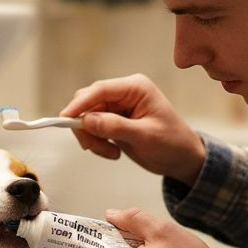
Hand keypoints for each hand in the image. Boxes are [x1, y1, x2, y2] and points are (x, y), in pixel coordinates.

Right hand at [60, 74, 206, 186]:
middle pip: (89, 103)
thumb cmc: (172, 143)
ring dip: (92, 138)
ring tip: (110, 153)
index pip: (100, 90)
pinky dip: (97, 143)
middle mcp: (124, 93)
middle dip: (86, 126)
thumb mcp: (145, 136)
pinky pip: (93, 129)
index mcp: (136, 88)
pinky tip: (113, 152)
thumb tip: (86, 120)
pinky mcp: (114, 121)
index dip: (80, 104)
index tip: (66, 119)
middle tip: (93, 147)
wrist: (182, 159)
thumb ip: (115, 127)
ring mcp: (118, 108)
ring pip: (87, 118)